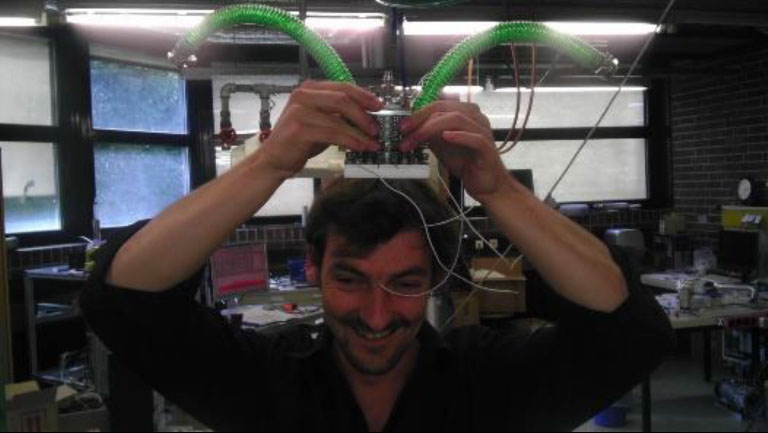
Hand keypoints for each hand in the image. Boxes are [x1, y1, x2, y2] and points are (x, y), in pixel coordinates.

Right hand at [258, 81, 383, 178]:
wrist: (274, 159)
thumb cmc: (299, 141)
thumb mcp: (321, 122)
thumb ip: (339, 115)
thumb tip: (368, 116)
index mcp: (310, 89)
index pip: (343, 87)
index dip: (364, 96)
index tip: (379, 106)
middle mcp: (303, 95)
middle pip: (343, 99)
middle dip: (364, 114)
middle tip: (376, 128)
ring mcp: (299, 111)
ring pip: (339, 118)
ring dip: (360, 132)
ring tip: (372, 142)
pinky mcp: (299, 129)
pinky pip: (332, 133)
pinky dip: (350, 140)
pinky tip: (359, 147)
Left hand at [399, 101, 510, 201]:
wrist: (484, 183)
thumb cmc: (465, 162)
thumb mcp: (441, 144)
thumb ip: (429, 133)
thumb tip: (410, 126)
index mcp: (465, 113)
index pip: (439, 104)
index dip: (418, 112)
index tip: (402, 125)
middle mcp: (476, 118)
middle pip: (446, 108)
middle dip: (421, 119)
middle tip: (404, 131)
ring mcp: (483, 131)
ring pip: (457, 119)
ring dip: (431, 128)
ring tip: (416, 138)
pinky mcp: (487, 148)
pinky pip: (474, 138)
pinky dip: (459, 136)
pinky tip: (445, 137)